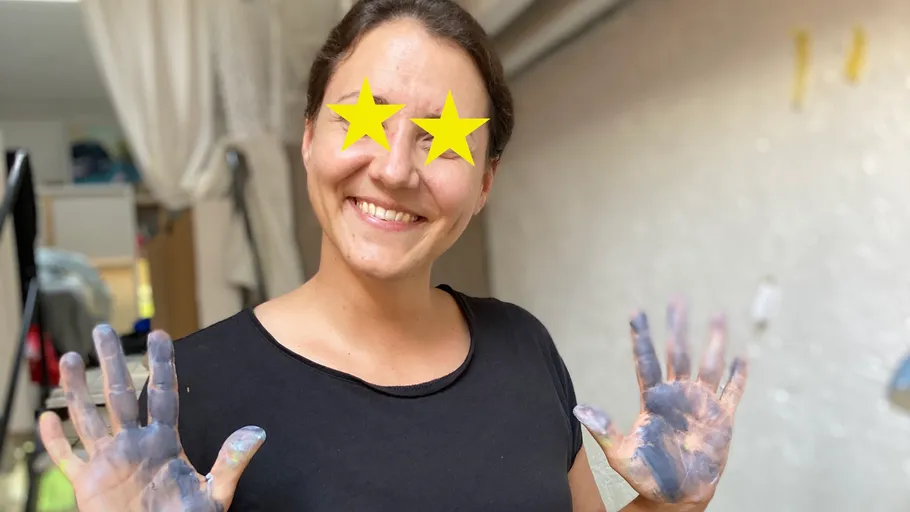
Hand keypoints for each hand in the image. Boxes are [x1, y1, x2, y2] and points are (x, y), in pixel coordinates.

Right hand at [38, 326, 265, 511]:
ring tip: (69, 358)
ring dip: (76, 390)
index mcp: (164, 442)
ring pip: (89, 417)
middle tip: (103, 330)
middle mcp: (134, 444)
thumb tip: (258, 433)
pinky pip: (68, 457)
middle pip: (120, 394)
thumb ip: (231, 461)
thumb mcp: (214, 493)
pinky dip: (56, 440)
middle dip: (111, 362)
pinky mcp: (88, 485)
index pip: (163, 393)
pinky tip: (44, 419)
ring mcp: (109, 462)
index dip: (161, 364)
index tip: (159, 334)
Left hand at [574, 300, 747, 506]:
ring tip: (719, 315)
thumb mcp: (620, 454)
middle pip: (678, 353)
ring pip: (708, 365)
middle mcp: (677, 395)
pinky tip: (742, 356)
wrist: (676, 495)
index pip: (646, 361)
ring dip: (713, 341)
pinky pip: (732, 392)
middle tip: (678, 299)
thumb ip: (604, 431)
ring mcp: (701, 404)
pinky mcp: (721, 418)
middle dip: (678, 327)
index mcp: (653, 400)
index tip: (636, 312)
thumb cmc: (646, 475)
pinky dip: (737, 376)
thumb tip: (578, 410)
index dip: (643, 337)